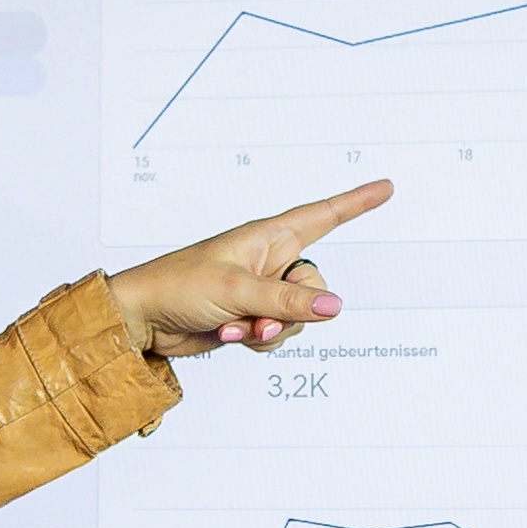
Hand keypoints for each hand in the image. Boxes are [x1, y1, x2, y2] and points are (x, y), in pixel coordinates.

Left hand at [108, 179, 390, 361]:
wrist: (143, 319)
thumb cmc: (176, 285)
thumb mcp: (237, 290)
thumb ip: (287, 301)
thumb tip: (332, 306)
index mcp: (267, 236)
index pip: (322, 215)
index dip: (355, 202)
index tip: (384, 188)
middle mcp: (268, 261)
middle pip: (314, 287)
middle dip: (294, 310)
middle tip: (262, 317)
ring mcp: (260, 291)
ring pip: (298, 316)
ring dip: (270, 329)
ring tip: (237, 326)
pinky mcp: (250, 317)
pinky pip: (277, 333)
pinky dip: (256, 339)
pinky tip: (228, 334)